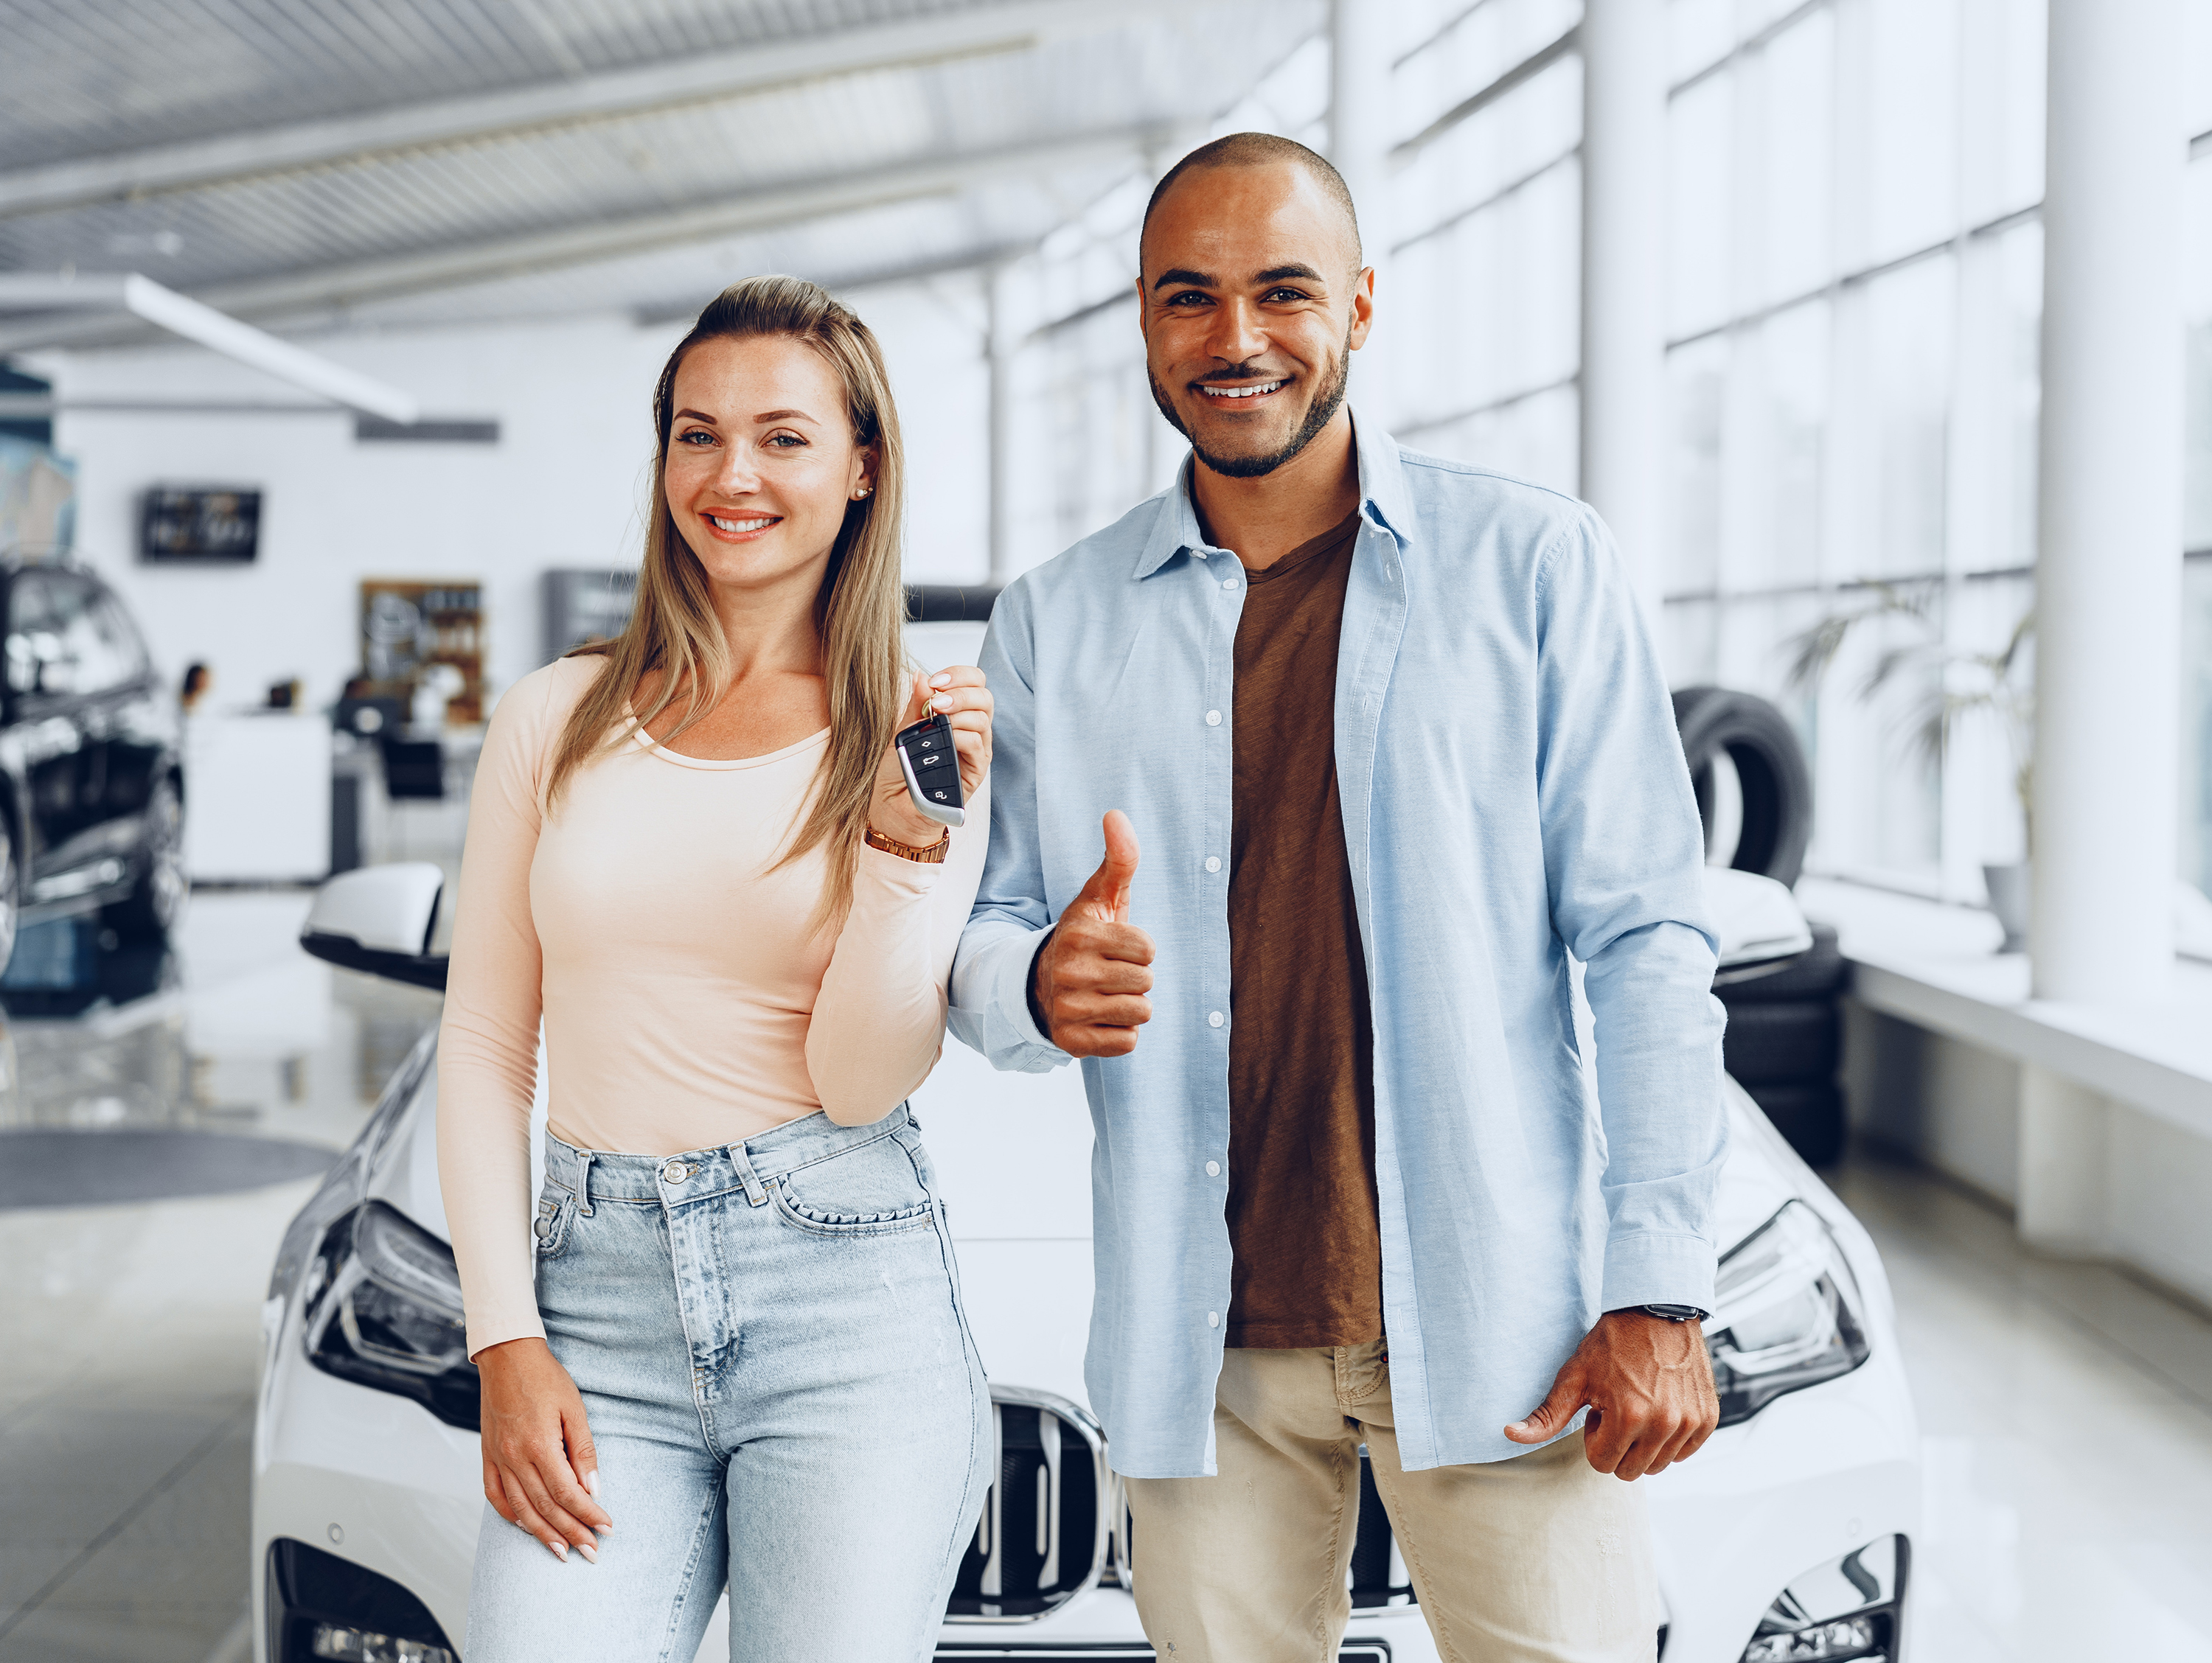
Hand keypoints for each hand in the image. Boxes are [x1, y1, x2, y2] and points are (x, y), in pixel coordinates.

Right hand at [476, 1337, 612, 1559]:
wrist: (507, 1357)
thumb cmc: (545, 1378)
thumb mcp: (574, 1408)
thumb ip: (583, 1451)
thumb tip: (594, 1489)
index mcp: (539, 1444)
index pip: (567, 1493)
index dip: (588, 1514)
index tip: (606, 1528)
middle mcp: (515, 1457)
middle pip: (545, 1507)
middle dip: (571, 1533)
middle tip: (591, 1552)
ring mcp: (497, 1459)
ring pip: (520, 1509)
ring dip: (542, 1534)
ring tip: (562, 1552)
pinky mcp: (487, 1456)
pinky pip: (495, 1495)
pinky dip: (510, 1515)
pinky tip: (525, 1527)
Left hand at [870, 666, 992, 846]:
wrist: (894, 806)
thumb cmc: (900, 771)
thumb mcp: (904, 730)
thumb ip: (916, 705)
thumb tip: (921, 675)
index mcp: (957, 715)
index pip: (973, 684)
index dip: (959, 676)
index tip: (936, 680)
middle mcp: (971, 729)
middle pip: (984, 696)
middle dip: (961, 691)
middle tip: (937, 700)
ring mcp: (975, 750)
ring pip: (982, 718)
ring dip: (959, 712)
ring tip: (937, 718)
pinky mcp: (976, 770)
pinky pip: (977, 743)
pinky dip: (961, 735)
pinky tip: (946, 738)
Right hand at [1032, 811, 1154, 1056]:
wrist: (1043, 984)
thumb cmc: (1087, 936)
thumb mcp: (1101, 896)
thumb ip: (1118, 859)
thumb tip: (1115, 813)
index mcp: (1079, 934)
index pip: (1147, 949)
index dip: (1140, 948)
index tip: (1117, 946)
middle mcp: (1069, 972)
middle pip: (1146, 982)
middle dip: (1137, 978)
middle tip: (1111, 972)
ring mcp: (1068, 1009)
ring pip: (1140, 1013)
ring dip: (1131, 1006)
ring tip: (1106, 994)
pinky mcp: (1071, 1043)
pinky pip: (1126, 1042)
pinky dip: (1120, 1033)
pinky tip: (1099, 1018)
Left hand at [1503, 1310, 1719, 1479]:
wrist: (1656, 1310)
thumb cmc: (1612, 1342)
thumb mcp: (1574, 1376)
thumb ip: (1545, 1414)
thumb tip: (1510, 1433)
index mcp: (1628, 1417)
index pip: (1603, 1465)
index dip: (1595, 1438)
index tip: (1599, 1410)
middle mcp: (1664, 1424)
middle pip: (1631, 1471)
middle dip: (1619, 1446)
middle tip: (1618, 1408)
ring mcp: (1690, 1422)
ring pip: (1659, 1464)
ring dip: (1644, 1443)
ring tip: (1639, 1404)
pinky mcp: (1708, 1418)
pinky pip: (1685, 1452)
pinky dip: (1671, 1438)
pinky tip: (1661, 1406)